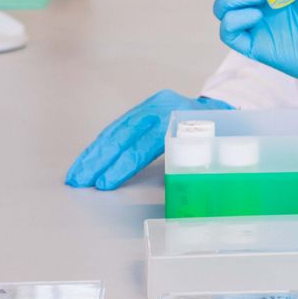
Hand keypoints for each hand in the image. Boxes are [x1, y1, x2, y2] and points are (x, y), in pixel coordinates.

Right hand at [66, 90, 231, 189]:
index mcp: (178, 117)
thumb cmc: (218, 134)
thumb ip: (191, 164)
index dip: (122, 165)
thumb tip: (177, 192)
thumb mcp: (210, 147)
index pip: (144, 143)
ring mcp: (148, 106)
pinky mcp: (140, 109)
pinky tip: (87, 161)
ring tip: (76, 175)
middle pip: (122, 135)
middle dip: (97, 161)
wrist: (221, 106)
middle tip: (79, 182)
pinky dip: (99, 147)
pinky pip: (115, 128)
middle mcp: (159, 107)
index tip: (104, 183)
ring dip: (92, 154)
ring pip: (113, 131)